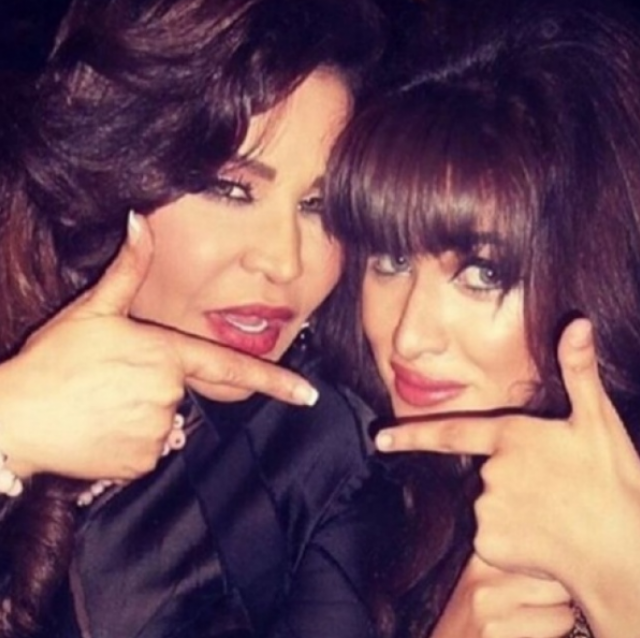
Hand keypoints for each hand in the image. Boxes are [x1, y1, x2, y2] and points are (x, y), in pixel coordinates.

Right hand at [0, 214, 317, 480]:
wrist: (12, 420)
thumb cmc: (53, 362)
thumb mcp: (92, 311)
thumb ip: (127, 269)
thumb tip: (139, 219)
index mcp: (166, 355)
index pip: (231, 367)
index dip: (275, 382)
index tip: (308, 395)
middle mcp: (170, 394)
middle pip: (181, 389)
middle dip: (156, 384)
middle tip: (111, 379)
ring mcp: (158, 432)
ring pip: (166, 420)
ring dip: (142, 412)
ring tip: (101, 402)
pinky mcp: (142, 461)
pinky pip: (150, 447)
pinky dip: (131, 439)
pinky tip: (101, 427)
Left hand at [376, 319, 639, 634]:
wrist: (628, 555)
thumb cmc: (615, 484)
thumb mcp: (598, 423)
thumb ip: (578, 371)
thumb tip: (577, 323)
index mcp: (509, 437)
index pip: (449, 433)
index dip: (411, 434)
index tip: (379, 437)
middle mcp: (489, 471)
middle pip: (486, 475)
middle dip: (512, 481)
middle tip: (555, 493)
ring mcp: (486, 508)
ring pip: (490, 507)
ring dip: (514, 511)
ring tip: (555, 517)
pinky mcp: (490, 545)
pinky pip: (493, 540)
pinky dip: (513, 541)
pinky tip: (545, 543)